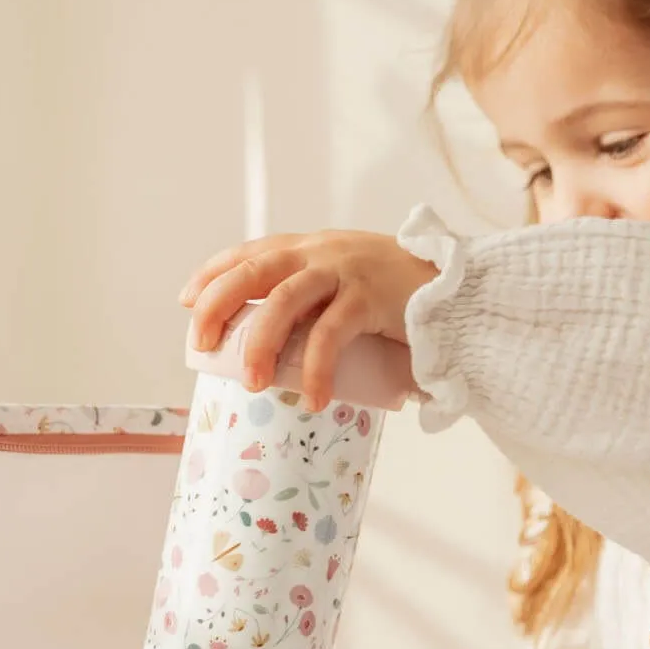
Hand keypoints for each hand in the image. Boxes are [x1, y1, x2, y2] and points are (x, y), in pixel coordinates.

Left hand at [178, 231, 436, 411]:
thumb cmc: (401, 301)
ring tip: (254, 382)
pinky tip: (312, 400)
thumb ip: (318, 307)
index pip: (251, 252)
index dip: (214, 273)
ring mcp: (346, 271)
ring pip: (285, 300)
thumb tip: (277, 355)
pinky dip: (316, 369)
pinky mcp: (370, 297)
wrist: (462, 289)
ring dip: (261, 342)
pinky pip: (331, 334)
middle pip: (255, 270)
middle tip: (203, 344)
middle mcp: (322, 252)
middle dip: (220, 305)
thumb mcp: (349, 290)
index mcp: (312, 248)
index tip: (187, 302)